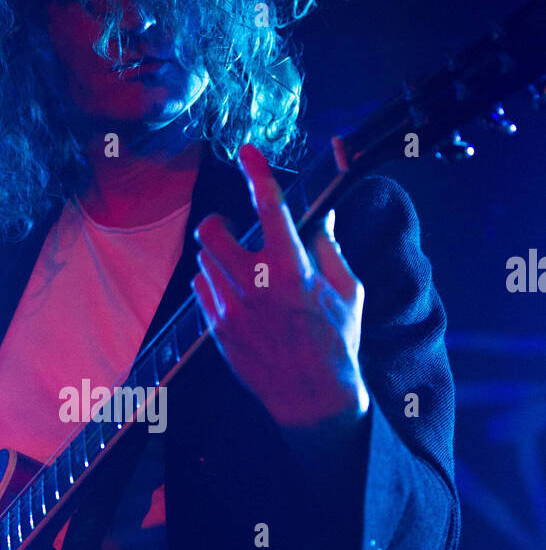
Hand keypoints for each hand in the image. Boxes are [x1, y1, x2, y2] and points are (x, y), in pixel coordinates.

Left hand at [191, 143, 369, 429]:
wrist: (312, 397)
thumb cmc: (336, 342)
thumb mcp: (347, 290)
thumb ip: (329, 247)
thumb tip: (323, 216)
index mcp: (292, 269)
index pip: (268, 206)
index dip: (256, 172)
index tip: (248, 152)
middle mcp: (255, 285)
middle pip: (212, 231)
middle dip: (220, 222)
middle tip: (235, 228)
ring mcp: (231, 308)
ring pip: (205, 260)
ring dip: (220, 255)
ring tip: (245, 269)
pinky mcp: (218, 328)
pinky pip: (202, 289)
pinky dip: (214, 283)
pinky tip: (236, 294)